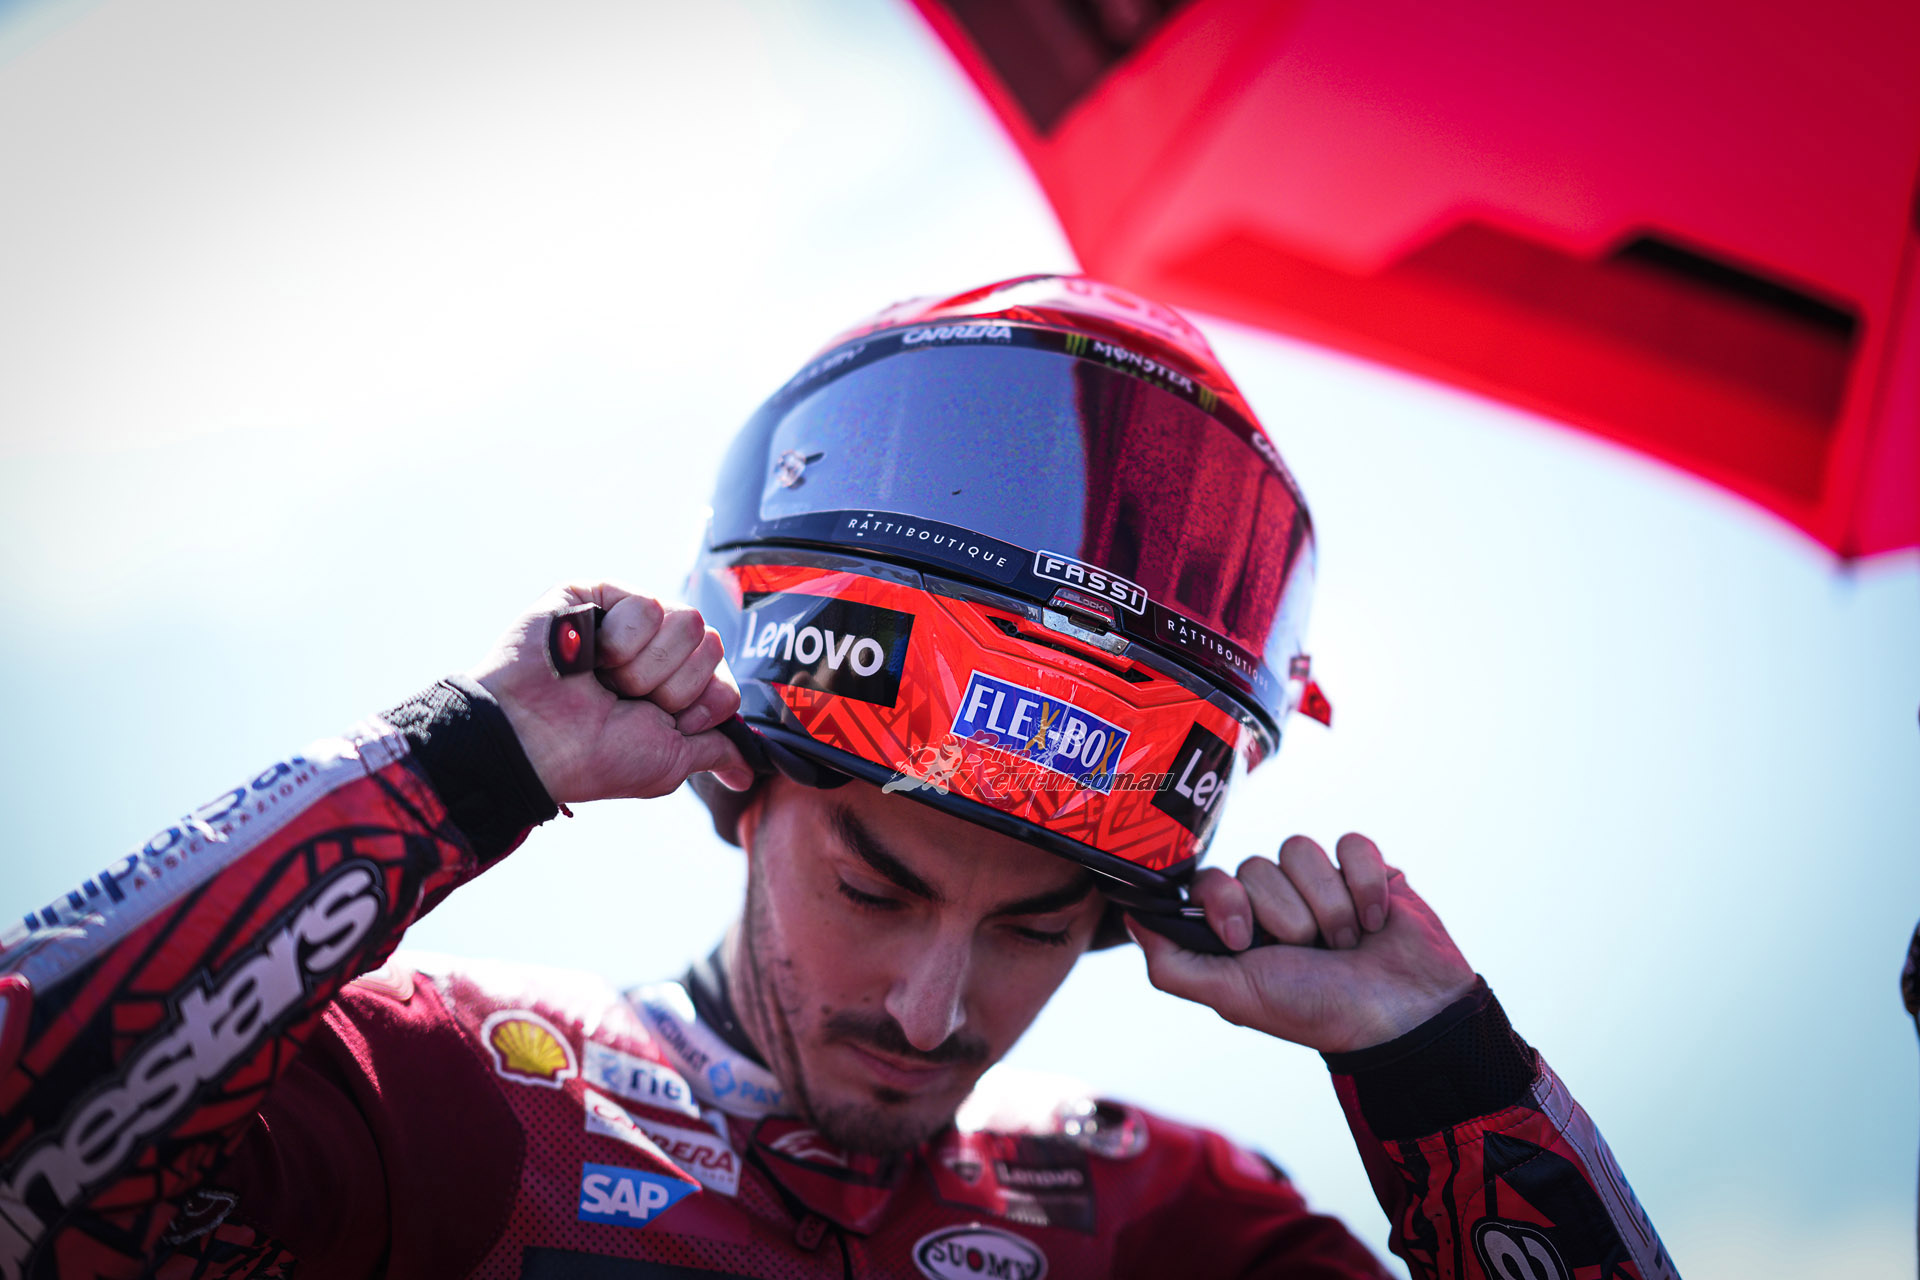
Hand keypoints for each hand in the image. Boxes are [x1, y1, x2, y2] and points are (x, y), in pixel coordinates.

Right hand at [469, 582, 755, 804]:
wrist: (534, 742)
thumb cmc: (594, 756)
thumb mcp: (667, 762)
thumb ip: (713, 752)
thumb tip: (748, 774)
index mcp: (675, 684)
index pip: (725, 680)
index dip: (700, 707)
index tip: (662, 722)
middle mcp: (656, 647)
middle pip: (711, 646)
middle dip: (671, 688)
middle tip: (623, 701)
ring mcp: (628, 616)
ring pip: (687, 622)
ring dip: (644, 668)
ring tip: (602, 681)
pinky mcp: (599, 592)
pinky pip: (647, 605)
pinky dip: (619, 642)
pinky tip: (587, 657)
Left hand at [1128, 834, 1476, 1053]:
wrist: (1402, 1018)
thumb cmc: (1316, 1011)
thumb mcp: (1233, 996)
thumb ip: (1173, 964)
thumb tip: (1128, 915)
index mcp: (1239, 926)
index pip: (1210, 879)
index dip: (1226, 903)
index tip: (1246, 940)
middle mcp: (1275, 899)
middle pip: (1257, 865)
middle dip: (1286, 915)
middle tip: (1309, 951)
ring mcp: (1320, 881)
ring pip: (1301, 851)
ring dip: (1328, 906)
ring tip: (1346, 944)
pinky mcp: (1365, 868)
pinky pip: (1351, 843)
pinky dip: (1365, 886)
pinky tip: (1375, 921)